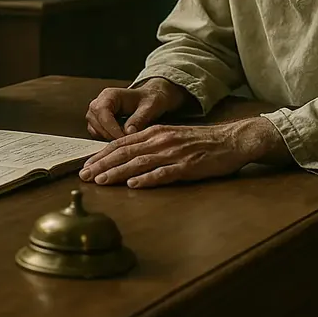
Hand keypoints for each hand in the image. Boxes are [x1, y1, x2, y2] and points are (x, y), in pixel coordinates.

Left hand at [79, 119, 274, 188]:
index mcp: (155, 132)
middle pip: (125, 152)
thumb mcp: (172, 137)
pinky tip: (134, 184)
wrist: (233, 140)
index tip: (86, 166)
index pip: (121, 143)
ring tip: (101, 181)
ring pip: (140, 162)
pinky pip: (164, 173)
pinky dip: (147, 179)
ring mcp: (174, 153)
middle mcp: (161, 140)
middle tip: (84, 175)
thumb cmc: (202, 142)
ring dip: (118, 172)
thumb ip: (151, 145)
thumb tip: (127, 158)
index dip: (102, 155)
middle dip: (102, 164)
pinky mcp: (188, 166)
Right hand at [86, 78, 187, 139]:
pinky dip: (107, 140)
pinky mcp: (98, 123)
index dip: (112, 128)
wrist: (150, 99)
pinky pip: (97, 135)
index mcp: (110, 95)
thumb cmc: (150, 100)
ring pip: (94, 130)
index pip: (102, 113)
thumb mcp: (150, 107)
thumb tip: (128, 132)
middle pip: (96, 123)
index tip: (125, 138)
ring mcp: (96, 114)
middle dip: (111, 135)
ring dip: (108, 138)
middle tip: (128, 141)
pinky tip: (122, 140)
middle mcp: (99, 103)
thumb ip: (139, 119)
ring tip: (126, 140)